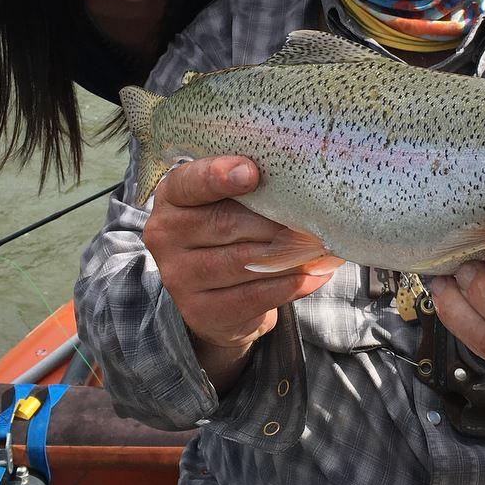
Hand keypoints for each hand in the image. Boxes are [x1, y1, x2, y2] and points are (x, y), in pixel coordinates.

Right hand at [143, 155, 337, 386]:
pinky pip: (252, 296)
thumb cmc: (228, 230)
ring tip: (319, 247)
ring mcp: (179, 276)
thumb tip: (297, 183)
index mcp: (172, 196)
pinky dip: (289, 285)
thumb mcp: (226, 200)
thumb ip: (248, 187)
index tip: (251, 173)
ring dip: (288, 255)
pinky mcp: (200, 310)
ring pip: (243, 262)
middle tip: (312, 221)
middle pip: (226, 223)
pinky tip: (312, 275)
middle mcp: (166, 235)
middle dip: (275, 223)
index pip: (190, 182)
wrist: (214, 293)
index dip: (219, 176)